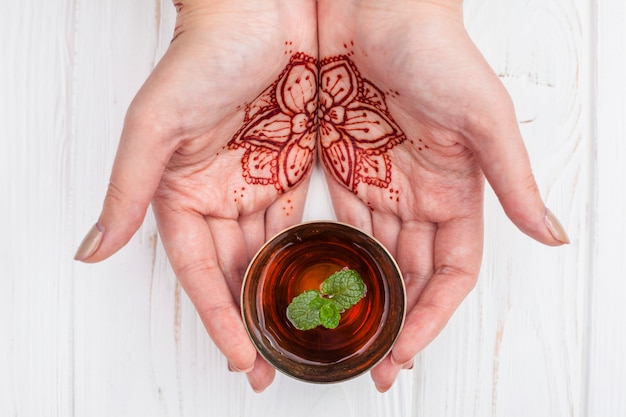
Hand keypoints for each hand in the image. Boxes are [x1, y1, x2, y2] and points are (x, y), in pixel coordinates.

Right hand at [75, 0, 317, 391]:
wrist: (263, 9)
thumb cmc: (204, 55)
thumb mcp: (156, 125)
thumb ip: (129, 191)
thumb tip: (91, 250)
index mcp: (182, 193)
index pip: (200, 271)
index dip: (218, 317)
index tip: (239, 358)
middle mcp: (219, 194)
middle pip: (235, 272)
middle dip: (251, 320)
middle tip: (270, 367)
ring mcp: (258, 182)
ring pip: (268, 254)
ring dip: (280, 295)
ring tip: (299, 337)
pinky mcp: (293, 167)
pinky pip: (299, 221)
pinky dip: (307, 253)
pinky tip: (321, 282)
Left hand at [317, 0, 568, 390]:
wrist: (374, 8)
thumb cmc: (434, 50)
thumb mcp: (483, 117)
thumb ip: (511, 180)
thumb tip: (551, 233)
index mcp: (457, 190)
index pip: (452, 270)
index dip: (434, 314)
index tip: (407, 349)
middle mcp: (420, 193)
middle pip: (412, 273)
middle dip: (396, 321)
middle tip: (373, 365)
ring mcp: (381, 181)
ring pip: (375, 253)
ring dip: (363, 295)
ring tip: (343, 336)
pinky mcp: (344, 165)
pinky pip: (340, 220)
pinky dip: (333, 252)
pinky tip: (321, 283)